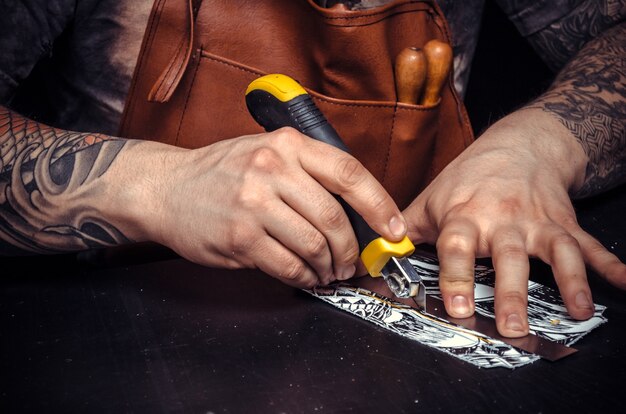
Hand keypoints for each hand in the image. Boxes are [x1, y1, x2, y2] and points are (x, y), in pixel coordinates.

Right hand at [124, 127, 405, 287]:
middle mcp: (272, 168)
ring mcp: (254, 203)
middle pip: (334, 218)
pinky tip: (306, 276)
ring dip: (329, 267)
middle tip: (352, 263)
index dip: (380, 205)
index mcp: (287, 144)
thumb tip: (357, 214)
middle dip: (351, 250)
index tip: (394, 228)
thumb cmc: (221, 173)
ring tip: (328, 272)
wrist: (165, 188)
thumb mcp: (266, 152)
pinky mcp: (239, 236)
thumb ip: (308, 174)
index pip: (350, 173)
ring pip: (314, 246)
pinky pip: (289, 265)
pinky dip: (305, 277)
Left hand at [403, 110, 625, 336]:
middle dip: (511, 292)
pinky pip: (590, 245)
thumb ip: (403, 228)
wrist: (518, 145)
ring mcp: (538, 222)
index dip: (456, 275)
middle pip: (508, 257)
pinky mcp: (565, 223)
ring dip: (570, 281)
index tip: (457, 305)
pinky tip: (624, 283)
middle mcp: (503, 220)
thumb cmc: (469, 178)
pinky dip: (610, 265)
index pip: (456, 247)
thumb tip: (375, 255)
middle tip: (512, 326)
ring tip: (578, 312)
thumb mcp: (431, 198)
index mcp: (465, 217)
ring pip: (555, 252)